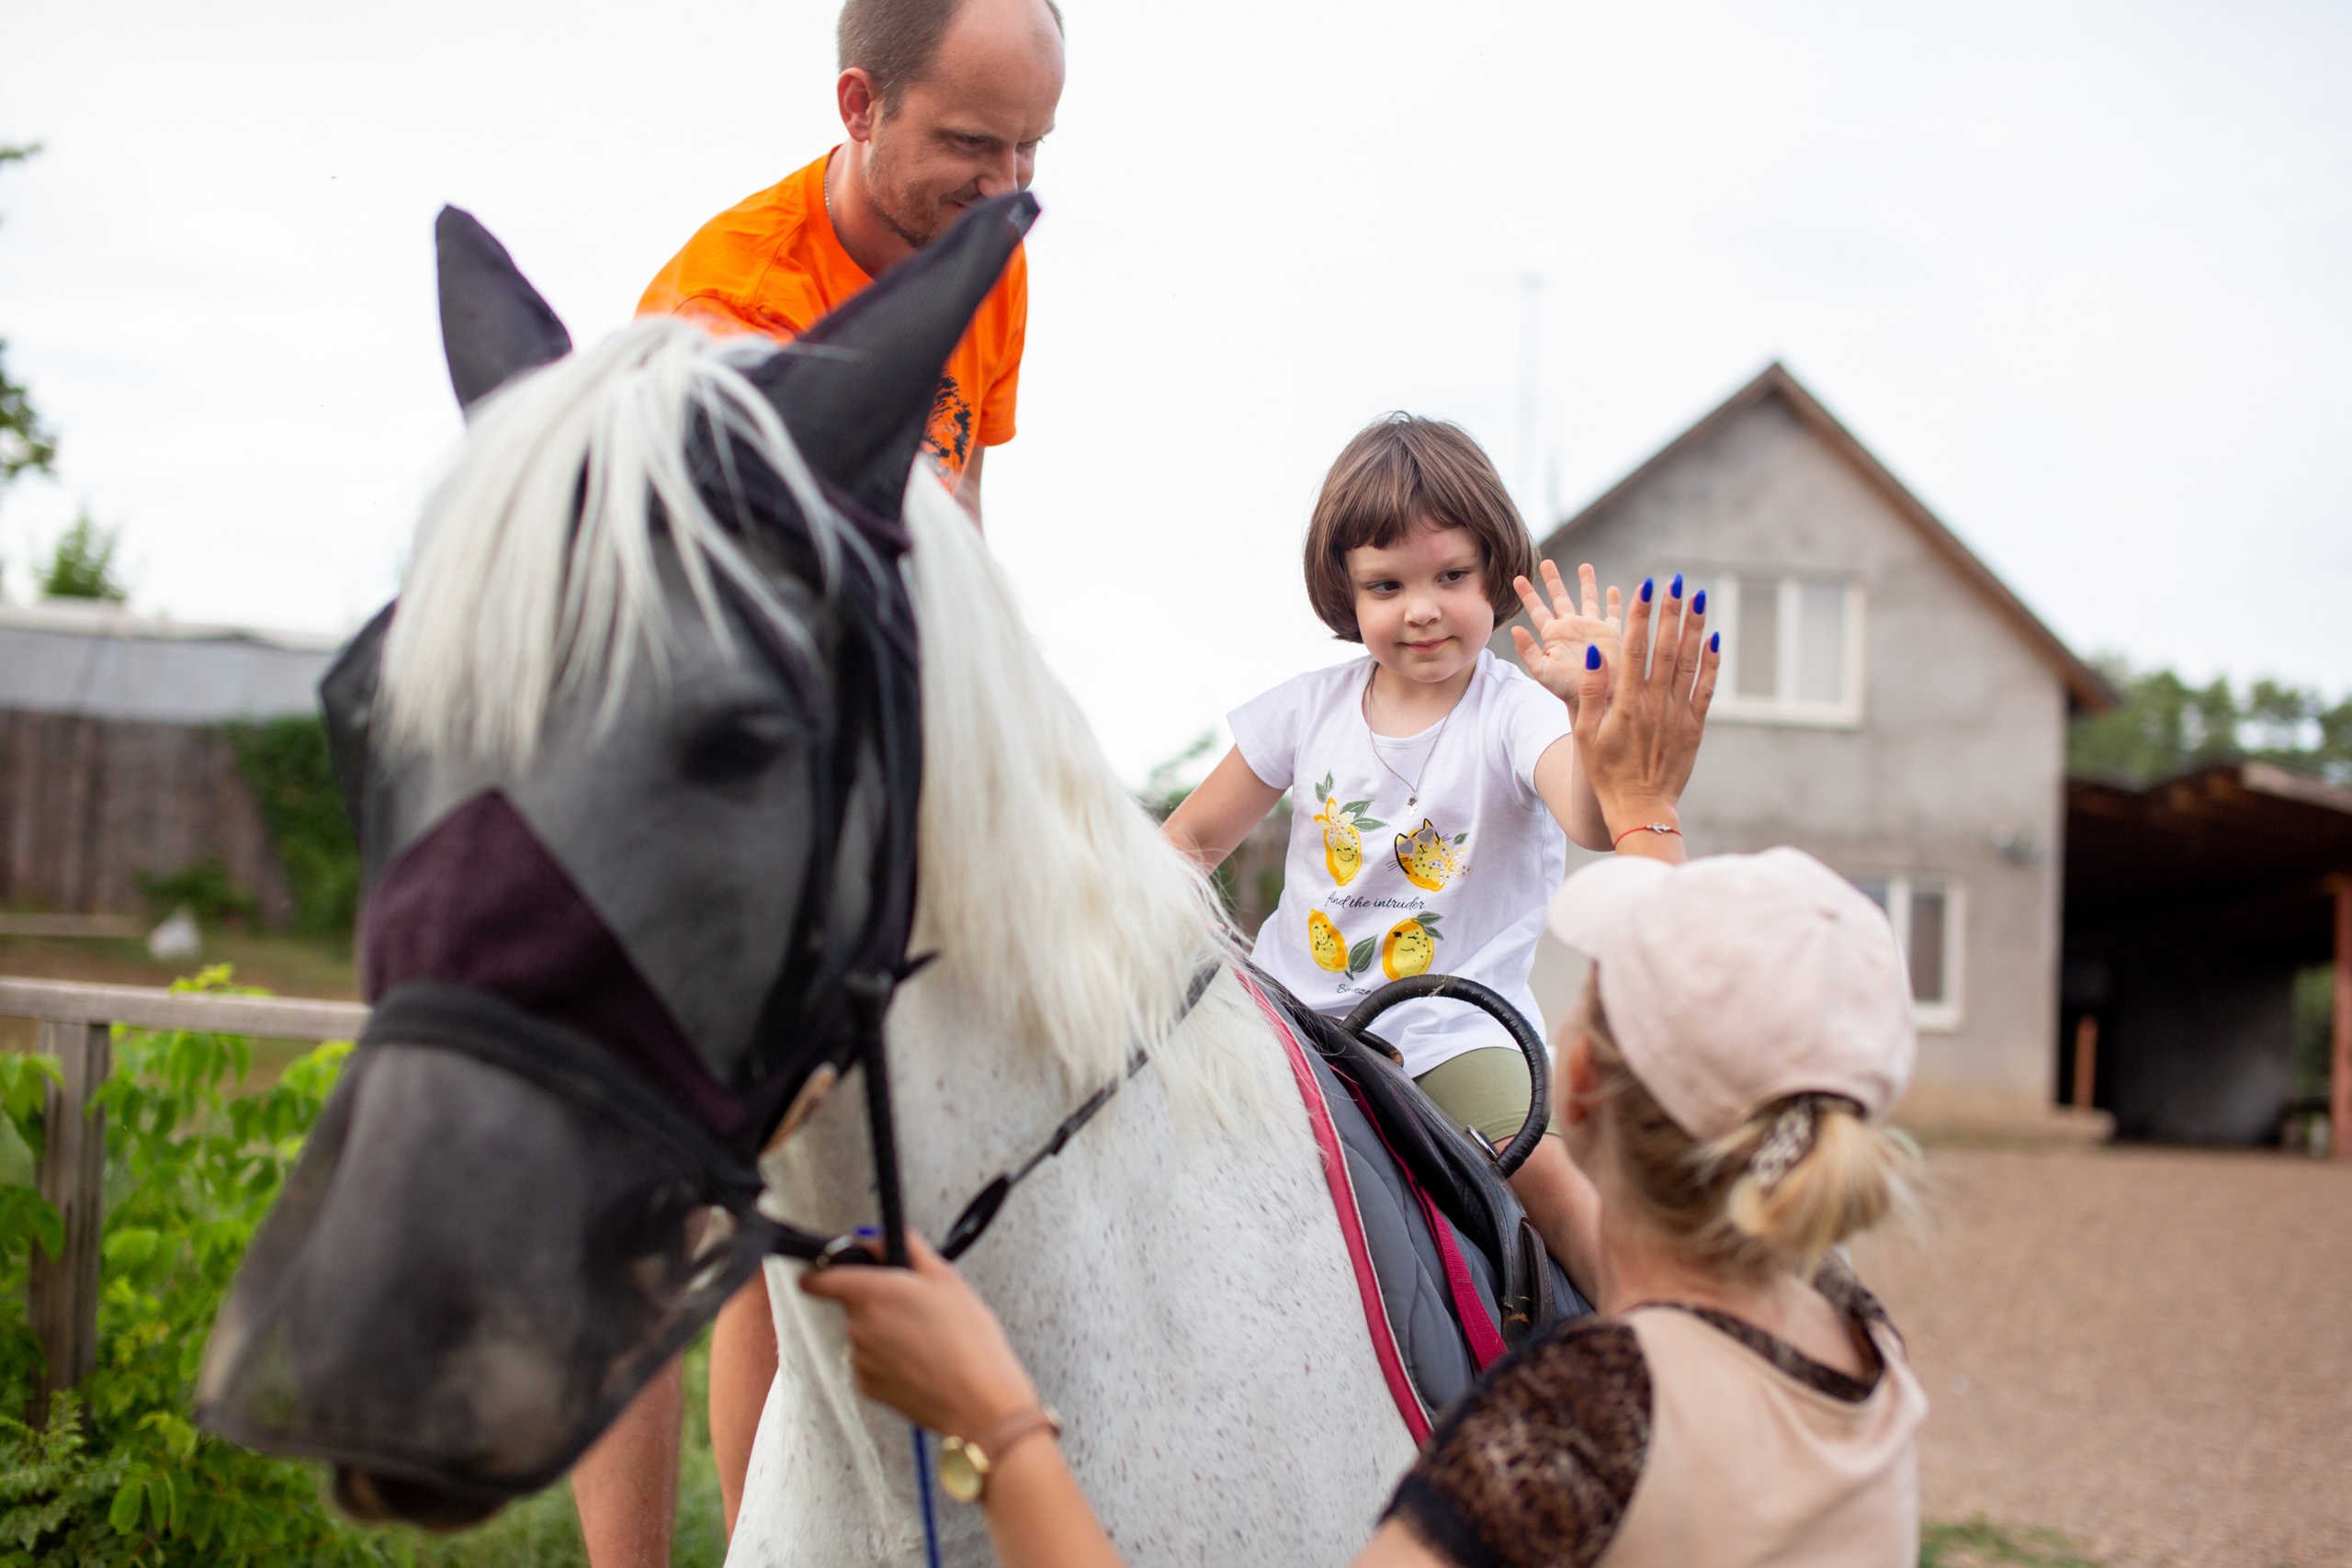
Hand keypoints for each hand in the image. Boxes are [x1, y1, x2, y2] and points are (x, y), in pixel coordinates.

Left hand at [798, 1232, 1040, 1440]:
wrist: (978, 1401)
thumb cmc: (968, 1339)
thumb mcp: (946, 1278)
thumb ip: (907, 1247)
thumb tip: (880, 1236)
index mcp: (872, 1293)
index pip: (817, 1279)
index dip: (822, 1272)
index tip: (831, 1271)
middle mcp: (858, 1326)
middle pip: (853, 1304)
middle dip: (878, 1301)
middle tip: (917, 1306)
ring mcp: (860, 1360)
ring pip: (865, 1334)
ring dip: (886, 1331)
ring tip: (927, 1338)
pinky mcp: (868, 1387)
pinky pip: (871, 1363)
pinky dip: (889, 1360)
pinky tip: (921, 1362)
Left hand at [1510, 561, 1620, 715]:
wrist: (1595, 699)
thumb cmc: (1567, 689)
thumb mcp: (1543, 671)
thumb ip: (1528, 650)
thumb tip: (1515, 629)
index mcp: (1553, 635)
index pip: (1537, 609)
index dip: (1528, 593)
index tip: (1517, 577)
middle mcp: (1572, 628)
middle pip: (1560, 597)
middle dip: (1553, 580)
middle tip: (1545, 561)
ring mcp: (1592, 629)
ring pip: (1588, 599)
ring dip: (1586, 582)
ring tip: (1584, 565)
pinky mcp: (1611, 634)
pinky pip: (1613, 613)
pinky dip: (1614, 600)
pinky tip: (1612, 588)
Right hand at [1573, 574, 1718, 853]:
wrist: (1641, 808)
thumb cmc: (1606, 772)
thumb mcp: (1585, 734)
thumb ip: (1590, 692)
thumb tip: (1594, 653)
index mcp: (1626, 703)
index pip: (1635, 649)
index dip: (1642, 616)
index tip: (1647, 588)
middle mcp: (1655, 703)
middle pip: (1665, 648)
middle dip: (1671, 612)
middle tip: (1677, 582)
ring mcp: (1678, 714)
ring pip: (1689, 663)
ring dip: (1694, 629)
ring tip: (1698, 599)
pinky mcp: (1695, 727)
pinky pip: (1706, 689)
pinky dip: (1710, 663)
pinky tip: (1713, 640)